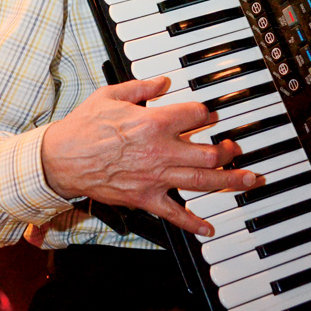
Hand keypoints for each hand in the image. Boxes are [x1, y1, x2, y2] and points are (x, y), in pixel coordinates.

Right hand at [41, 75, 259, 235]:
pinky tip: (209, 228)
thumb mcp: (111, 94)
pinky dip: (193, 223)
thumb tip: (164, 82)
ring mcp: (155, 177)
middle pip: (208, 152)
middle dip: (228, 150)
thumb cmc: (83, 127)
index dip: (207, 114)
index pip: (195, 115)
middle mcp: (160, 151)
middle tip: (236, 149)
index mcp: (154, 123)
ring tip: (249, 180)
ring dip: (229, 181)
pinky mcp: (145, 198)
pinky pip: (174, 214)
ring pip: (202, 182)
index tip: (210, 115)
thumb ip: (142, 88)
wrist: (61, 159)